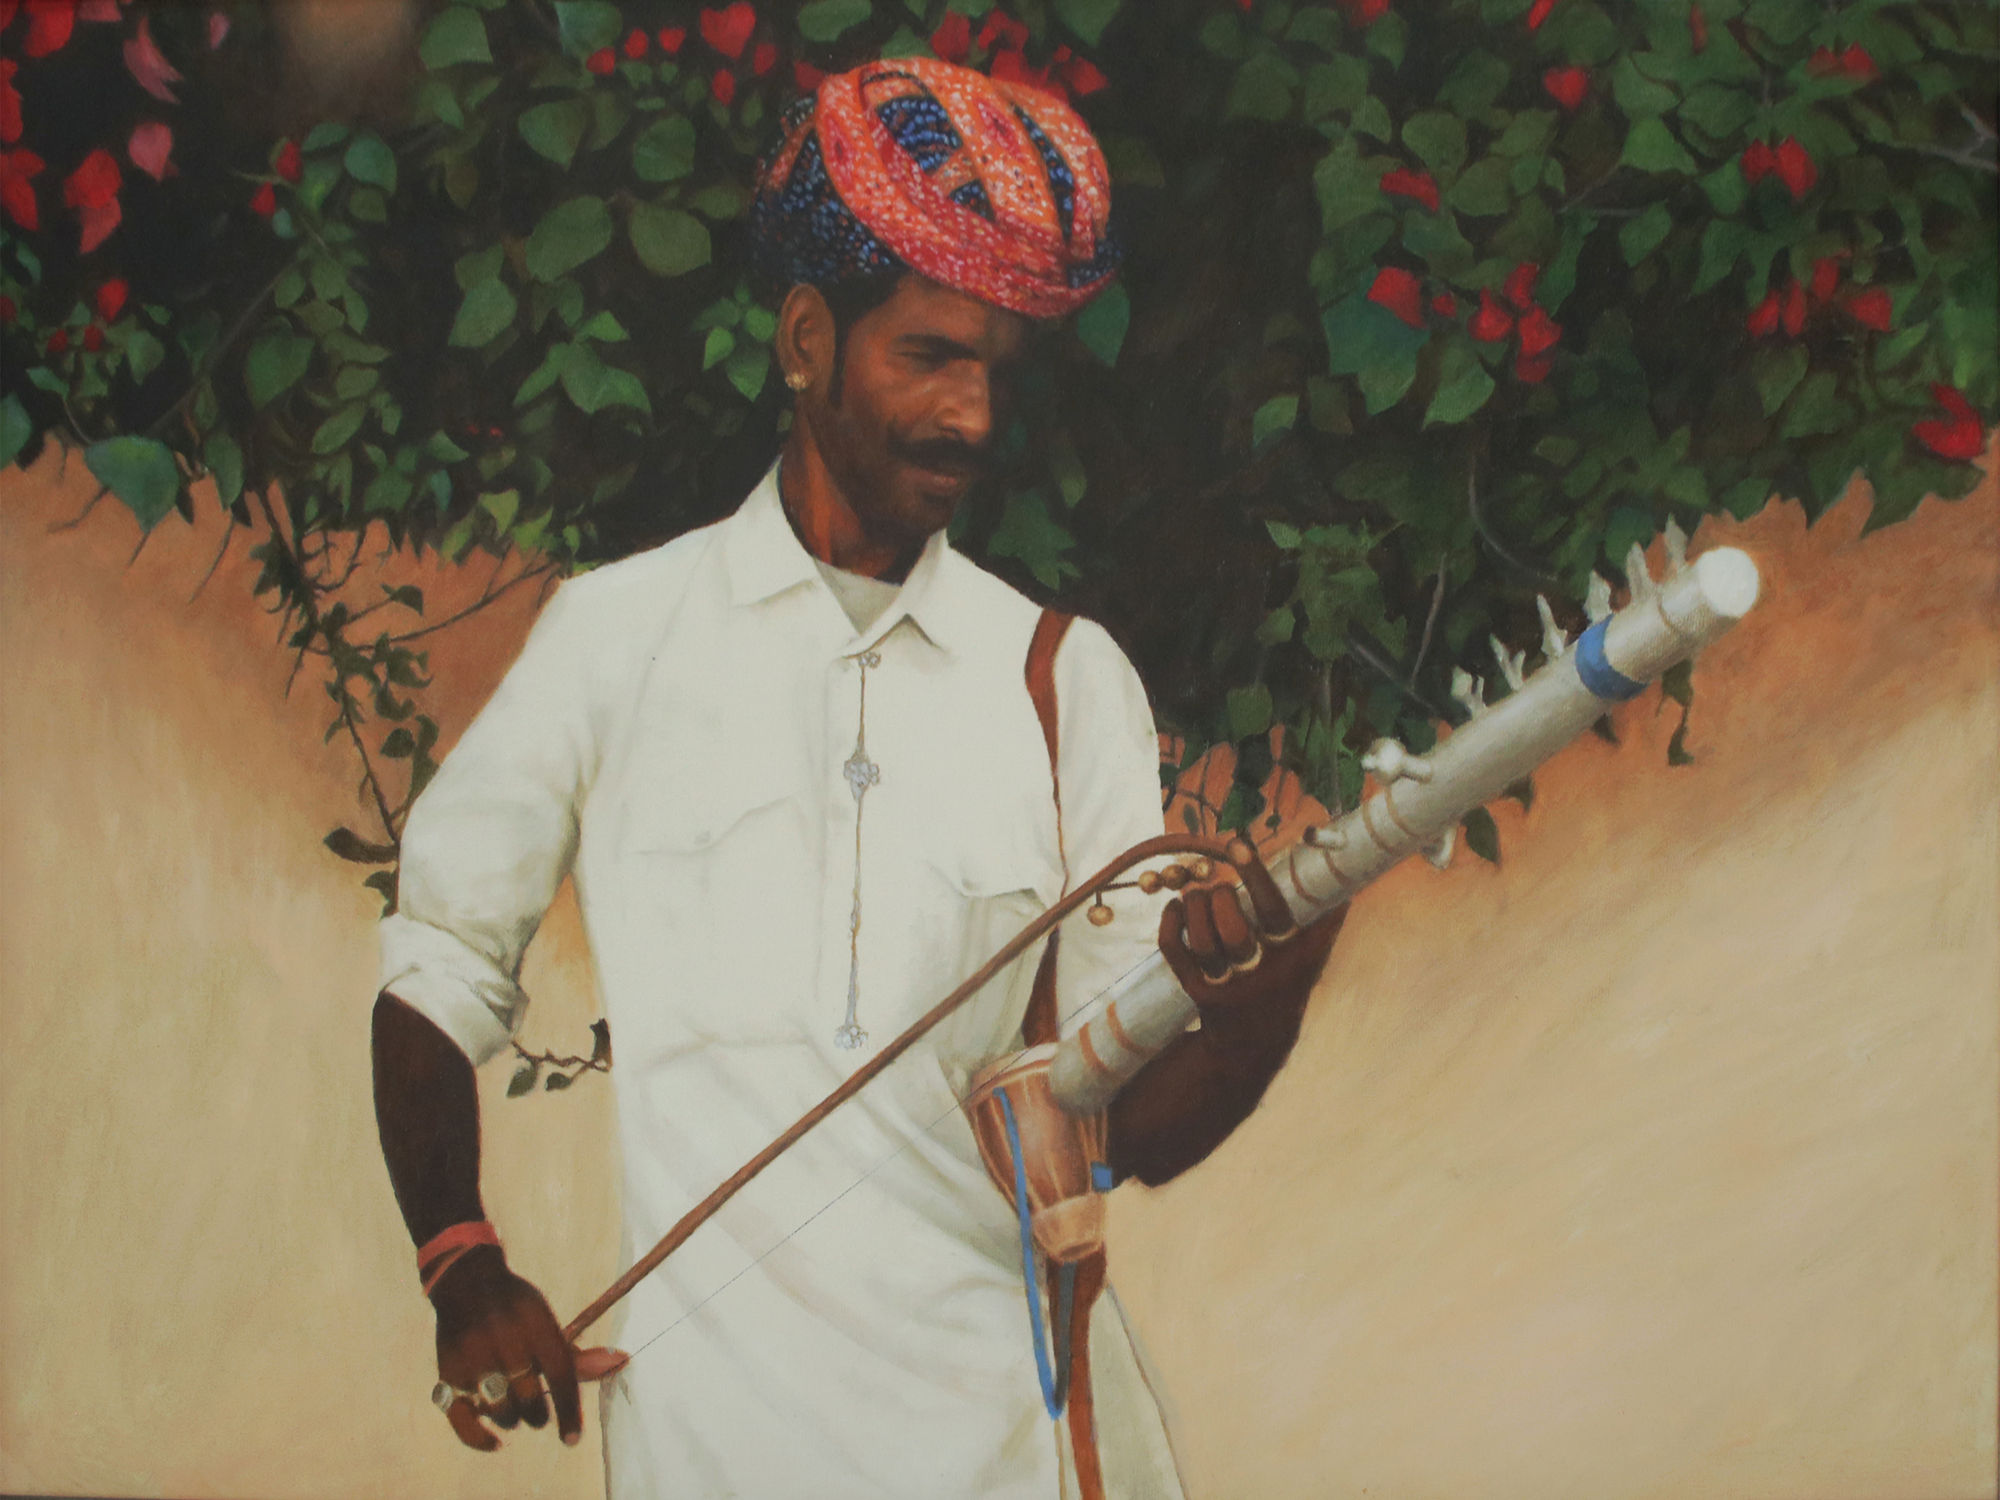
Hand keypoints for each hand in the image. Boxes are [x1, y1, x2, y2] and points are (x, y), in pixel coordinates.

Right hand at [428, 1244, 586, 1451]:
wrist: (466, 1281)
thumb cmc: (517, 1308)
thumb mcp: (547, 1321)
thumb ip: (577, 1354)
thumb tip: (622, 1361)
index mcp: (535, 1324)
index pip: (560, 1375)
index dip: (569, 1411)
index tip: (572, 1438)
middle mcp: (504, 1340)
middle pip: (530, 1397)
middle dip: (539, 1414)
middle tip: (538, 1409)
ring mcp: (473, 1358)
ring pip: (501, 1412)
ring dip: (514, 1419)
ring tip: (515, 1406)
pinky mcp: (448, 1373)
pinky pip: (462, 1421)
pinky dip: (479, 1439)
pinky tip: (495, 1443)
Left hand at [1157, 837, 1344, 1058]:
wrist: (1257, 1040)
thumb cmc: (1287, 978)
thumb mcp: (1314, 950)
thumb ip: (1326, 907)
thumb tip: (1335, 849)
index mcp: (1294, 954)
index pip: (1274, 910)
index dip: (1255, 875)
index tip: (1237, 844)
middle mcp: (1261, 970)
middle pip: (1234, 930)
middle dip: (1221, 898)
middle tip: (1222, 888)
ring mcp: (1228, 983)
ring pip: (1203, 941)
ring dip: (1195, 907)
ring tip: (1198, 895)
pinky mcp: (1199, 990)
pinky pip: (1176, 952)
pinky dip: (1170, 923)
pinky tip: (1176, 906)